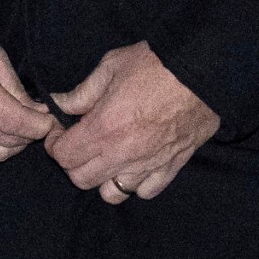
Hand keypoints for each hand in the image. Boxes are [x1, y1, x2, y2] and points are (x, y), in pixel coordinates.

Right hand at [0, 27, 59, 160]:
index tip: (49, 120)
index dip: (37, 126)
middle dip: (30, 135)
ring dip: (15, 144)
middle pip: (5, 139)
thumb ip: (16, 87)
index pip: (11, 120)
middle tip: (40, 122)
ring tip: (22, 127)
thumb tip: (38, 114)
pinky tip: (2, 131)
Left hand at [44, 42, 219, 203]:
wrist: (204, 70)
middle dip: (73, 162)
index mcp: (104, 128)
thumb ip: (82, 92)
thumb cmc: (156, 64)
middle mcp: (123, 153)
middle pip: (81, 179)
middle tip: (79, 142)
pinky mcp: (172, 166)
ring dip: (103, 178)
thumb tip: (58, 103)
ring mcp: (149, 164)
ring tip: (106, 156)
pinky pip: (146, 192)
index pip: (63, 156)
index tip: (59, 131)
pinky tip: (134, 163)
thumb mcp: (111, 67)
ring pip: (112, 194)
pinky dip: (136, 183)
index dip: (54, 144)